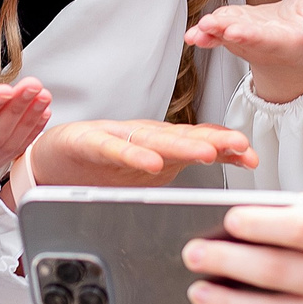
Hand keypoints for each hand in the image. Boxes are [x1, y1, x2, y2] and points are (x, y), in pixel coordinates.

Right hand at [28, 119, 256, 188]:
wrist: (50, 159)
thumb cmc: (100, 163)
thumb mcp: (150, 166)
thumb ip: (186, 162)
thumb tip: (231, 161)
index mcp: (159, 143)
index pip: (198, 140)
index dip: (225, 146)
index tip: (252, 157)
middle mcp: (143, 136)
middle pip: (182, 137)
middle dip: (213, 141)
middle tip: (239, 146)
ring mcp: (117, 138)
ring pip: (153, 140)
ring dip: (182, 145)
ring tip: (207, 152)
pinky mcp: (90, 143)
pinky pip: (115, 150)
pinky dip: (134, 155)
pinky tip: (152, 162)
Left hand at [186, 0, 302, 103]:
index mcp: (295, 44)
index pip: (273, 40)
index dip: (254, 36)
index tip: (237, 31)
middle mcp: (270, 46)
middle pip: (248, 40)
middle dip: (228, 33)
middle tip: (211, 26)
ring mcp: (252, 40)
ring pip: (232, 36)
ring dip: (214, 33)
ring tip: (201, 27)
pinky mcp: (240, 30)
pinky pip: (222, 34)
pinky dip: (207, 34)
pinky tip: (194, 34)